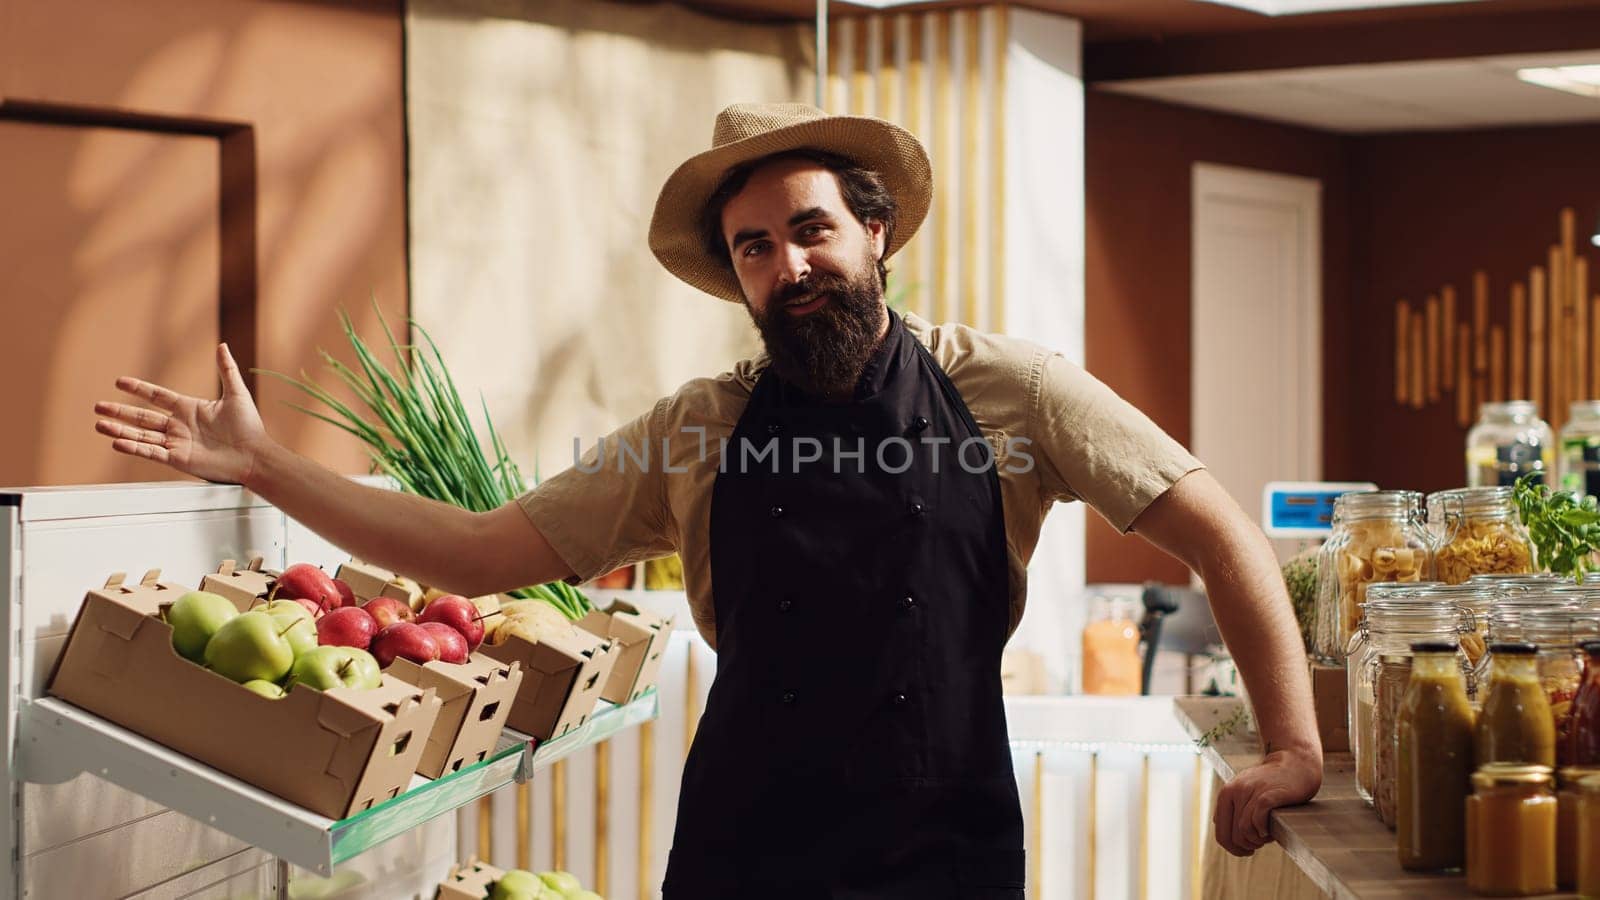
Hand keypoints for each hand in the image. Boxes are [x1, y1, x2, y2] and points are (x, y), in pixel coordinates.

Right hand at [93, 343, 273, 485]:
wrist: (255, 456)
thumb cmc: (250, 427)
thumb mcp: (236, 394)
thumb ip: (226, 370)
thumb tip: (223, 346)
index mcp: (189, 408)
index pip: (157, 396)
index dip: (139, 389)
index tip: (120, 382)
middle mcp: (180, 425)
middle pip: (143, 417)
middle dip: (120, 411)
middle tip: (98, 406)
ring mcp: (177, 443)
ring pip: (142, 435)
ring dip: (120, 429)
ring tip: (99, 424)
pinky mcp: (178, 459)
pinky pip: (152, 452)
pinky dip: (134, 448)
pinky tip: (117, 442)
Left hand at [1213, 746, 1321, 856]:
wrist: (1295, 764)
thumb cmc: (1272, 783)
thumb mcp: (1246, 791)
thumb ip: (1233, 809)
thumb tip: (1222, 833)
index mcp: (1226, 793)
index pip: (1220, 832)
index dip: (1233, 848)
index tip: (1246, 851)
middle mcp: (1234, 791)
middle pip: (1232, 835)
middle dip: (1246, 847)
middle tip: (1260, 843)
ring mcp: (1250, 792)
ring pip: (1244, 831)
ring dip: (1257, 840)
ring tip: (1267, 836)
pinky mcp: (1267, 795)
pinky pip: (1257, 821)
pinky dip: (1263, 831)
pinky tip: (1270, 830)